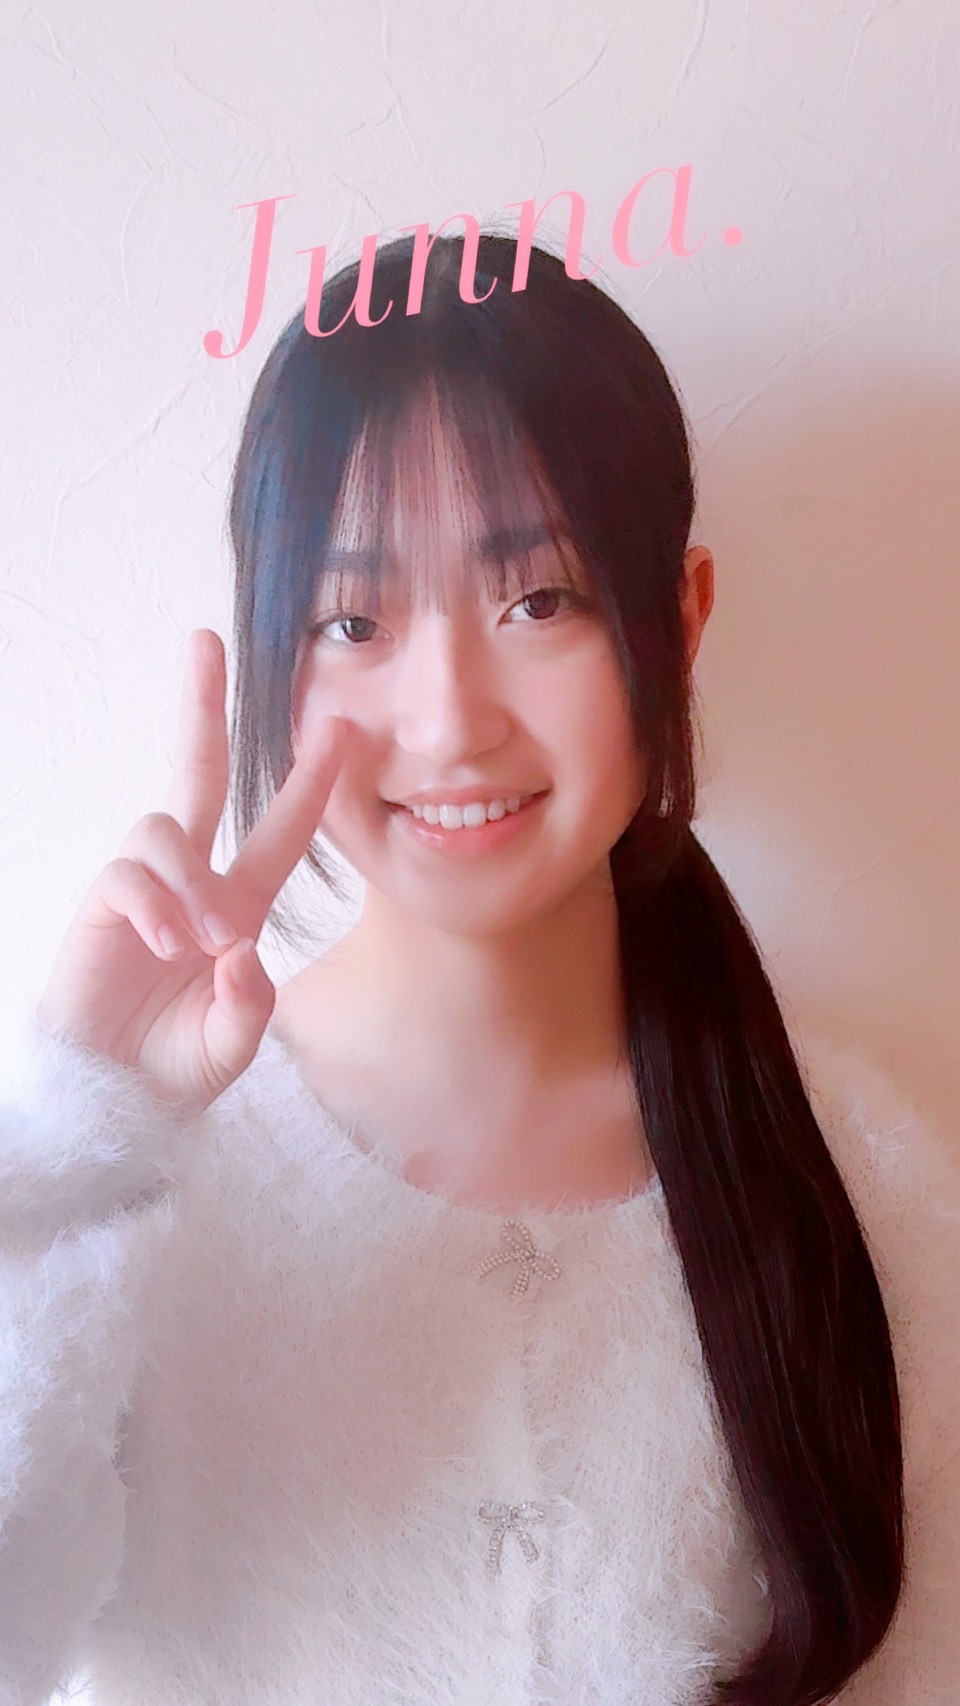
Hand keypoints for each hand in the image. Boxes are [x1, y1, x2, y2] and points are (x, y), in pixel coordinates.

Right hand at [36, 629, 350, 1114]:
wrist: (106, 1102)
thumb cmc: (168, 1069)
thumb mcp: (230, 1047)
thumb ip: (249, 1008)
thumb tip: (241, 949)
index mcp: (234, 908)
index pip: (278, 830)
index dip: (310, 781)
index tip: (341, 726)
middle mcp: (189, 883)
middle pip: (195, 773)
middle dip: (201, 707)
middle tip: (206, 640)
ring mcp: (140, 889)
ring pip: (166, 829)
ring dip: (192, 879)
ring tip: (200, 941)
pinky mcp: (99, 906)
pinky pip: (128, 878)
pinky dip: (155, 906)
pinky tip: (169, 946)